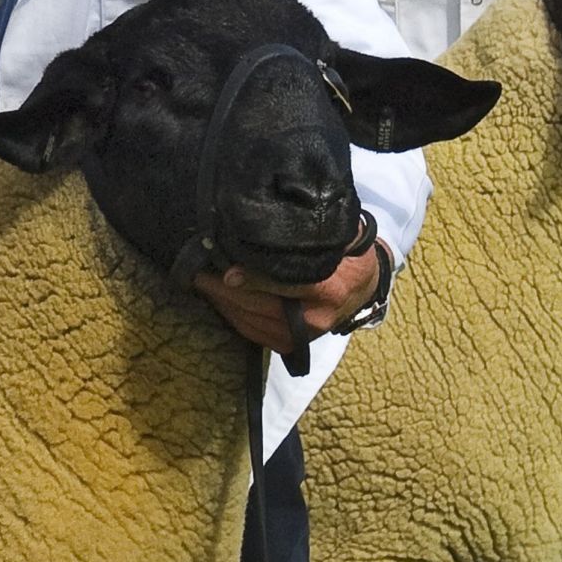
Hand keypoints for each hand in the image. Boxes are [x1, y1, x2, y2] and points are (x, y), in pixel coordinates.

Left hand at [195, 240, 391, 351]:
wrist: (363, 285)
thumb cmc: (347, 253)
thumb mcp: (337, 236)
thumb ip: (310, 232)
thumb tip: (278, 218)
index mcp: (329, 287)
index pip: (284, 284)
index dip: (252, 279)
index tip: (226, 272)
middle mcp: (316, 317)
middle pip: (260, 306)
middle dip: (225, 291)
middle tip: (198, 272)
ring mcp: (304, 335)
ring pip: (252, 322)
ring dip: (223, 304)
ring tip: (201, 283)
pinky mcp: (293, 343)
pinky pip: (254, 334)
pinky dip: (233, 318)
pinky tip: (218, 301)